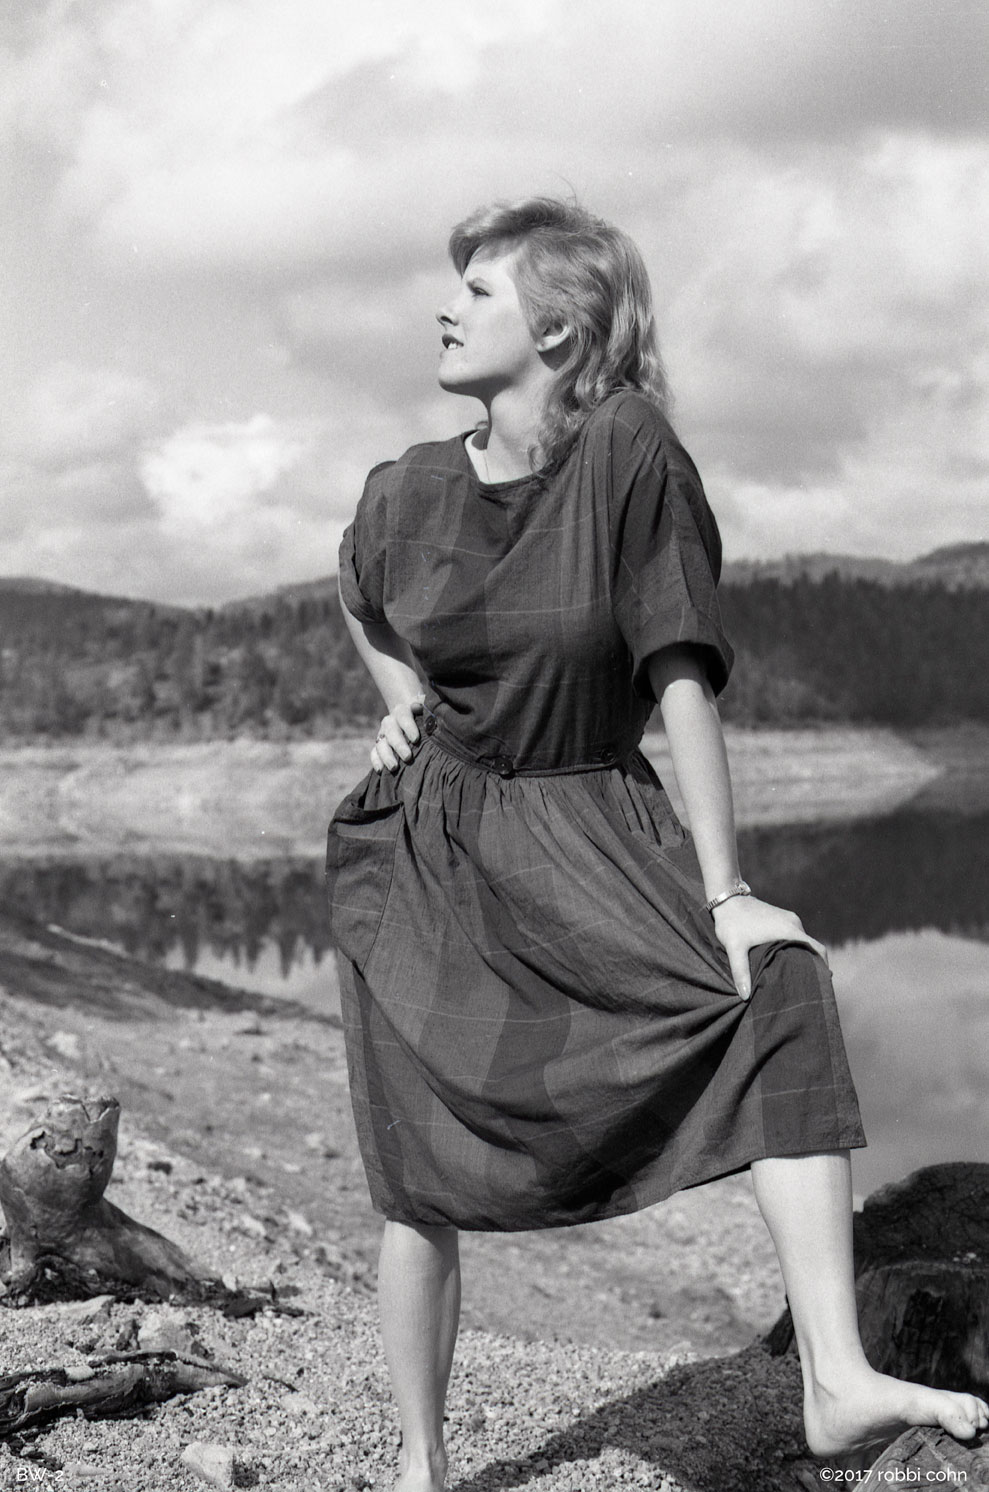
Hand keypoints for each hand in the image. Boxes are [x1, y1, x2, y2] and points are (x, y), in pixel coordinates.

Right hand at [370, 694, 425, 772]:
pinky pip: (374, 753)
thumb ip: (431, 715)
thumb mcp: (429, 713)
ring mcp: (383, 734)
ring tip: (394, 767)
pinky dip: (376, 761)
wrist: (413, 718)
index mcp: (403, 711)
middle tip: (408, 757)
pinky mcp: (379, 746)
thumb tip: (433, 721)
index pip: (403, 716)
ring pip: (380, 743)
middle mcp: (391, 722)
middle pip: (391, 731)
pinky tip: (381, 770)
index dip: (408, 726)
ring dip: (386, 756)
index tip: (416, 739)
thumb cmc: (426, 718)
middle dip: (399, 745)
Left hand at [711, 895, 826, 1000]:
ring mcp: (788, 919)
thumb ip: (741, 972)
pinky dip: (793, 947)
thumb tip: (745, 996)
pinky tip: (783, 960)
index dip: (823, 966)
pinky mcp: (781, 917)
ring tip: (793, 975)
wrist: (726, 899)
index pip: (818, 949)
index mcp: (789, 930)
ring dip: (801, 955)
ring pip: (802, 941)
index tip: (820, 983)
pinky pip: (794, 935)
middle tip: (804, 985)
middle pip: (811, 947)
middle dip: (811, 964)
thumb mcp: (734, 948)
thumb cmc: (731, 922)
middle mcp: (793, 923)